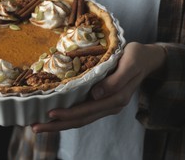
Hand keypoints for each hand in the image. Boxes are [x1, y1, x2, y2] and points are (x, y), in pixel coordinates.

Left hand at [31, 42, 165, 132]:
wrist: (148, 59)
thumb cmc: (138, 57)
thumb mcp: (130, 63)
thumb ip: (115, 81)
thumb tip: (95, 95)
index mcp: (116, 99)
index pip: (86, 111)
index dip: (67, 114)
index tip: (49, 113)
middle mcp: (110, 105)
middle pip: (80, 120)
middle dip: (57, 125)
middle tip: (35, 126)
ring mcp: (106, 105)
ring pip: (80, 119)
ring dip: (60, 124)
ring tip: (40, 125)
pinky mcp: (102, 100)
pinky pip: (83, 112)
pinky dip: (68, 116)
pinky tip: (56, 115)